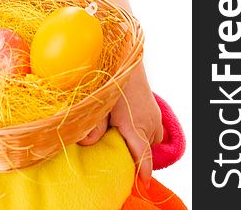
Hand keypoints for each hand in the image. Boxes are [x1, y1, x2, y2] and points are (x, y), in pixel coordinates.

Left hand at [77, 62, 162, 185]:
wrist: (125, 57)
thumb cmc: (111, 79)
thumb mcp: (100, 103)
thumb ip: (94, 125)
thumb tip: (86, 144)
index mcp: (136, 125)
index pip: (144, 157)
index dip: (142, 172)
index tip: (141, 184)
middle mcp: (149, 122)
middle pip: (146, 150)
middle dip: (134, 154)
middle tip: (115, 150)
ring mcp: (154, 115)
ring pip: (150, 139)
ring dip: (139, 141)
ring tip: (120, 134)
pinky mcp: (154, 108)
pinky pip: (152, 128)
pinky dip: (143, 131)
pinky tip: (127, 122)